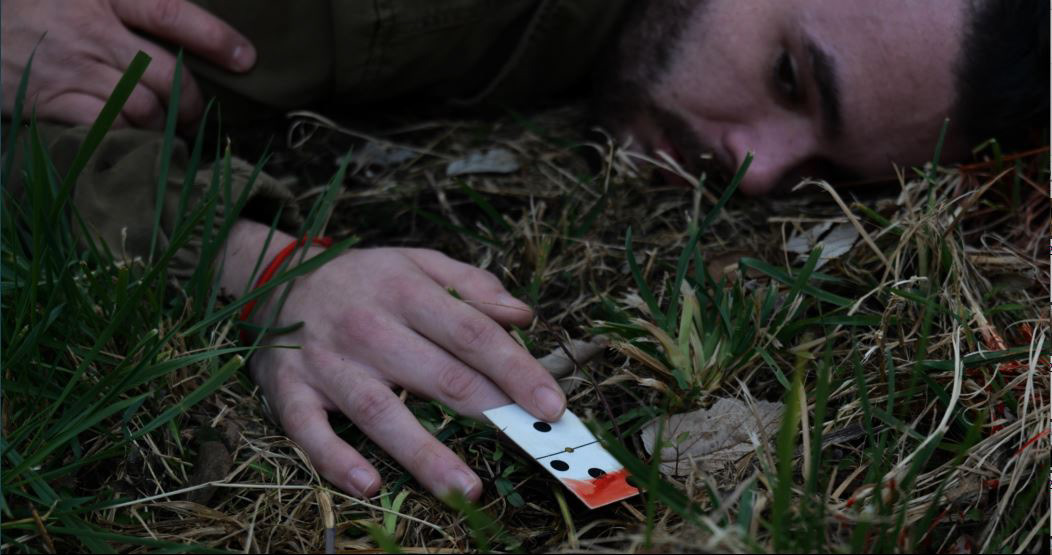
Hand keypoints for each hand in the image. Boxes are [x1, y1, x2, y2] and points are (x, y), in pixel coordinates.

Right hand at [1, 0, 255, 128]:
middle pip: (167, 74)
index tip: (246, 59)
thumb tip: (178, 24)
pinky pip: (106, 129)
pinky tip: (130, 139)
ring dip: (162, 125)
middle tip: (193, 111)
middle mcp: (92, 31)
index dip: (215, 39)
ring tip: (163, 128)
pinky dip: (126, 139)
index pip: (171, 14)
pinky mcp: (50, 102)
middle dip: (191, 101)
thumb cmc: (34, 1)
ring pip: (144, 108)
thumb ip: (130, 2)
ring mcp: (71, 69)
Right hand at [219, 220, 566, 498]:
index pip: (472, 334)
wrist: (276, 279)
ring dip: (424, 453)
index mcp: (406, 292)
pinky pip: (310, 431)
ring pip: (381, 411)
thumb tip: (522, 316)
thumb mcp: (417, 262)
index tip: (551, 404)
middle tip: (531, 447)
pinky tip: (368, 484)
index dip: (515, 370)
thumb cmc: (363, 278)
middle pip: (438, 375)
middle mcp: (369, 327)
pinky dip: (335, 458)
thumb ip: (471, 285)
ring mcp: (328, 363)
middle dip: (488, 411)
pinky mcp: (291, 391)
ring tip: (466, 487)